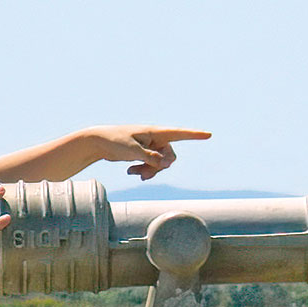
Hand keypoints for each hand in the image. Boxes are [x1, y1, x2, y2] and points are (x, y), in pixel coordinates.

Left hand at [87, 126, 210, 179]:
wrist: (99, 142)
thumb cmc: (114, 141)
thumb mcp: (132, 151)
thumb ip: (150, 158)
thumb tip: (166, 164)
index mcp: (155, 132)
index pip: (178, 134)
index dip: (194, 135)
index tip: (208, 134)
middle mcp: (155, 138)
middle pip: (170, 157)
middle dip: (160, 167)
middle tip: (145, 174)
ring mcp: (150, 146)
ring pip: (161, 164)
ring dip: (150, 171)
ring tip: (134, 173)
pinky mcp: (145, 153)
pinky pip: (152, 166)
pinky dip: (144, 170)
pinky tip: (131, 172)